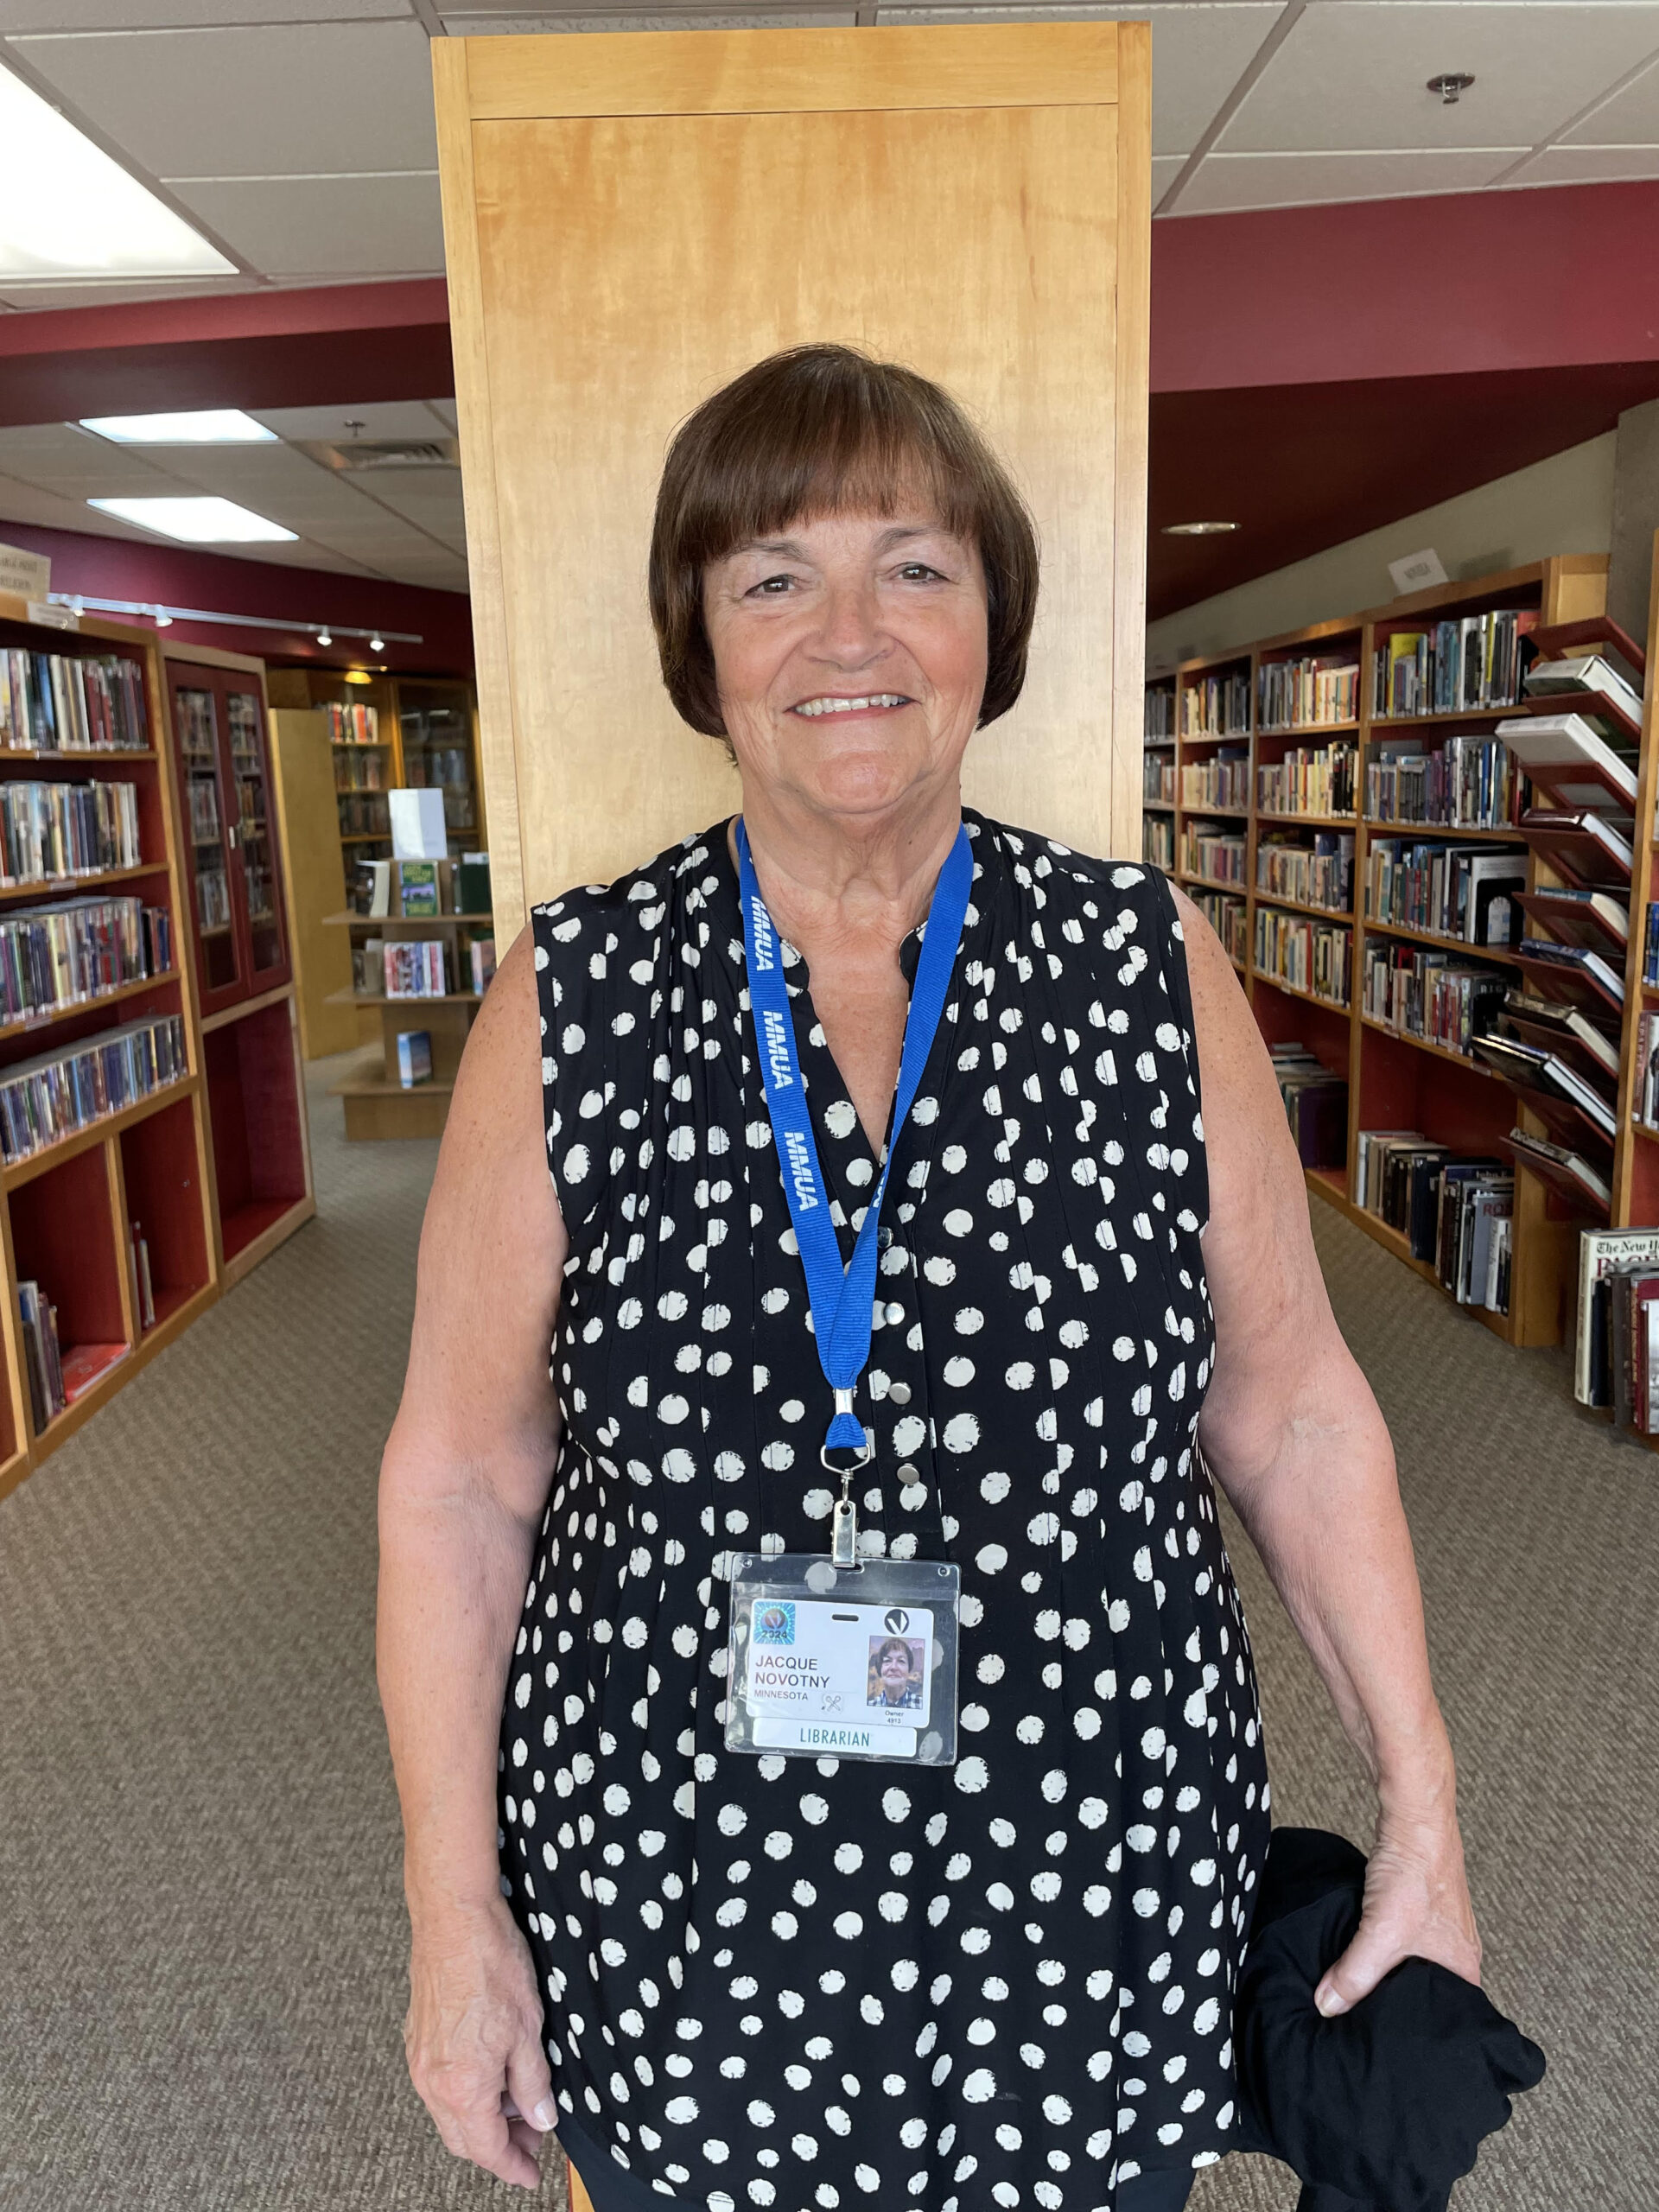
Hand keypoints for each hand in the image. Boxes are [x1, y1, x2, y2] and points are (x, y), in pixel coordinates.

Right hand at [405, 1896, 556, 2187]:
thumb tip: (541, 2118)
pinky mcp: (416, 2039)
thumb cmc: (491, 1965)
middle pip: (464, 2139)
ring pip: (449, 2113)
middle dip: (499, 2145)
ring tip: (517, 2098)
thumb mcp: (528, 2028)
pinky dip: (465, 2092)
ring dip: (482, 2117)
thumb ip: (533, 2082)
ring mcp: (419, 2060)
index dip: (513, 2166)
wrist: (453, 1918)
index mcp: (462, 2087)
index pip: (488, 2149)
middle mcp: (432, 2082)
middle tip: (533, 2134)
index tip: (531, 2174)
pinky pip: (439, 2086)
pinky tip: (492, 2071)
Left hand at [1314, 1807, 1482, 2017]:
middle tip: (1369, 2023)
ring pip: (1410, 1964)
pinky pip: (1400, 1939)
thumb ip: (1354, 1975)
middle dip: (1399, 2005)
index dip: (1419, 2031)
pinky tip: (1362, 1952)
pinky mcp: (1418, 1906)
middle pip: (1426, 1992)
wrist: (1414, 1818)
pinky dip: (1381, 1948)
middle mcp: (1456, 1950)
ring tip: (1362, 1993)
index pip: (1447, 2018)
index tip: (1390, 2044)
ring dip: (1387, 1974)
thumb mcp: (1381, 1935)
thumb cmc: (1416, 1873)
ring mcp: (1438, 1927)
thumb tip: (1327, 2007)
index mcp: (1463, 1967)